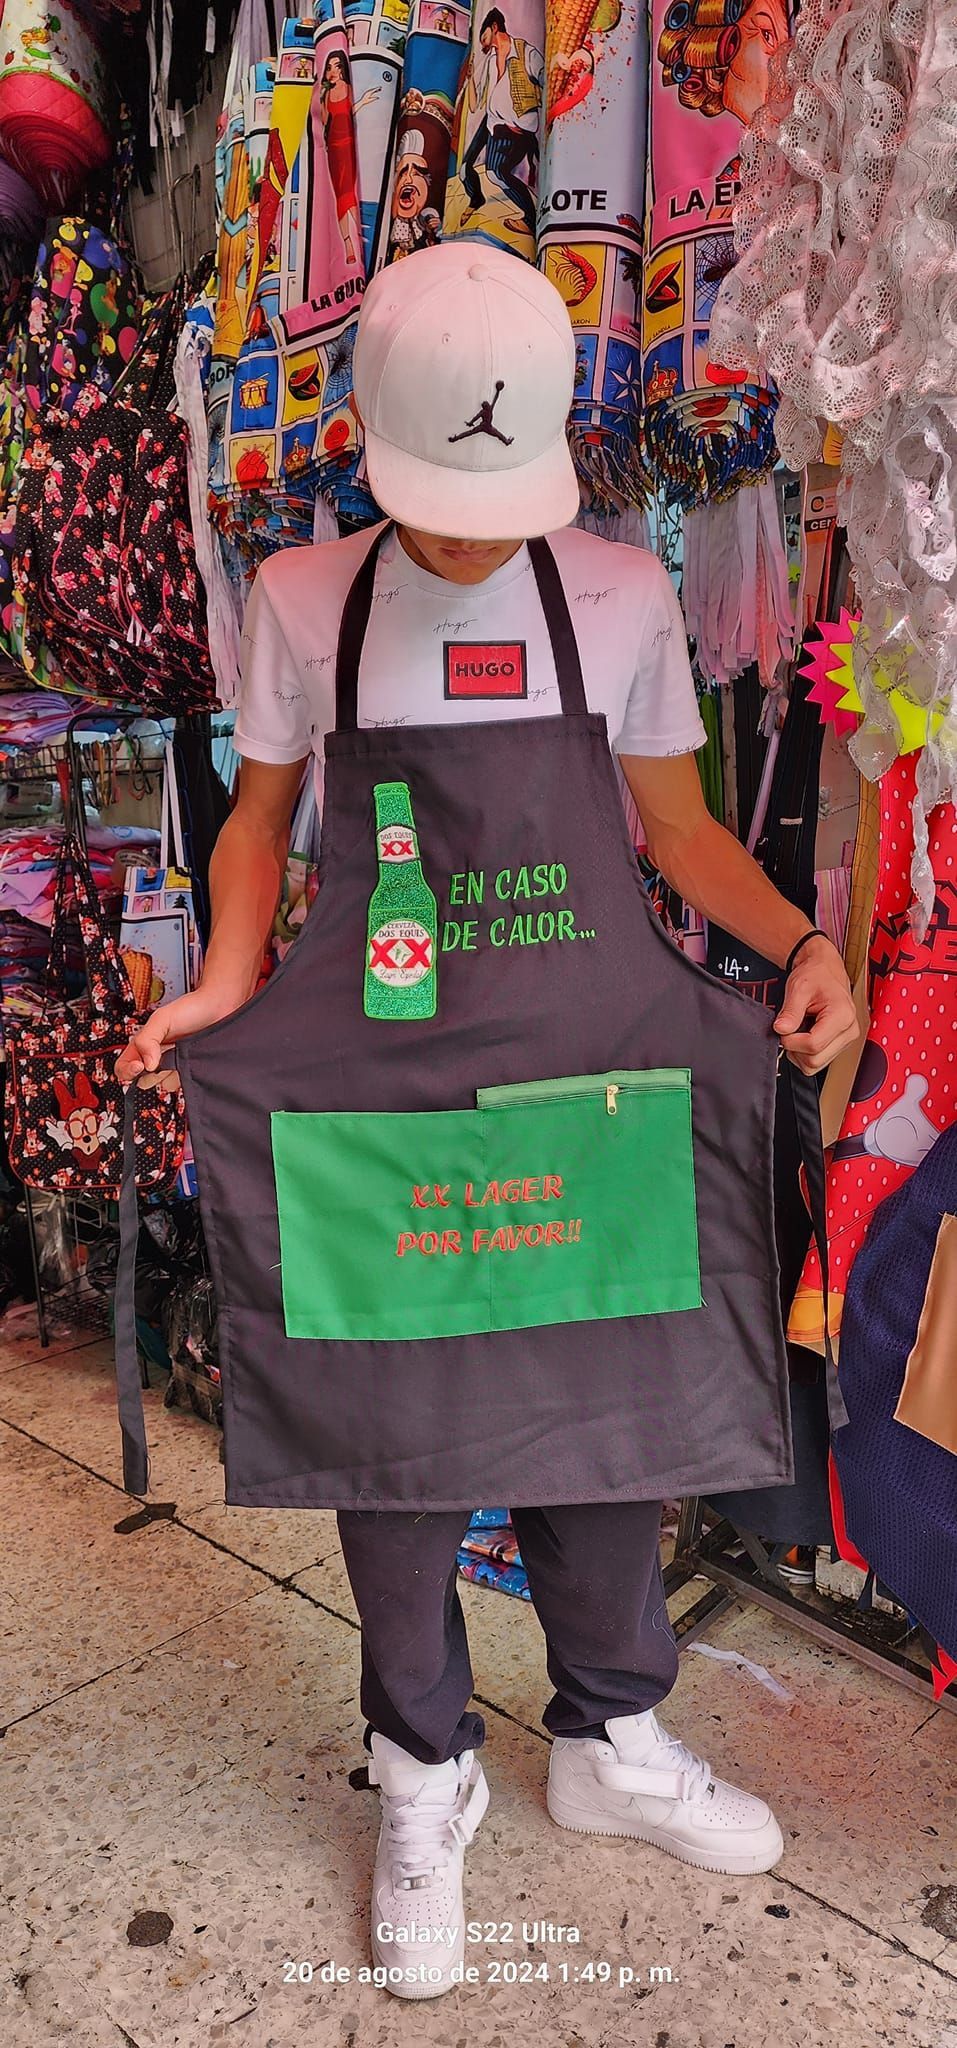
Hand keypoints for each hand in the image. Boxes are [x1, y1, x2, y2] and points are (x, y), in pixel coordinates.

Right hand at [114, 982, 246, 1087]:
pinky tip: (192, 1063)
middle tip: (164, 1060)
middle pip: (144, 1080)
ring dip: (171, 1076)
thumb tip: (145, 1065)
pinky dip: (186, 1079)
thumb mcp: (161, 1019)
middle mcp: (158, 1057)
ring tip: (182, 1057)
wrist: (221, 1006)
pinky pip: (184, 1085)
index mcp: (144, 1045)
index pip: (124, 1066)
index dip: (127, 1071)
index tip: (140, 1066)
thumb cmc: (191, 1008)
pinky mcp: (192, 1071)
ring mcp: (175, 1066)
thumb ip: (146, 1039)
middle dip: (152, 1074)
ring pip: (165, 1084)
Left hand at [773, 935, 859, 1075]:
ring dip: (800, 1052)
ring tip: (800, 1028)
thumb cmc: (816, 975)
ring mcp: (846, 1039)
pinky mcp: (840, 1044)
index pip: (814, 1045)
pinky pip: (818, 1060)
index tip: (783, 1028)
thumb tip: (781, 1030)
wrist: (824, 970)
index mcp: (842, 1016)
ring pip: (815, 1065)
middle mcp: (849, 1031)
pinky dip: (805, 1051)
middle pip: (815, 1061)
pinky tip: (806, 1033)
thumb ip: (790, 1011)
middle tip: (790, 1027)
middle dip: (795, 1048)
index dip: (791, 1041)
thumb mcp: (798, 988)